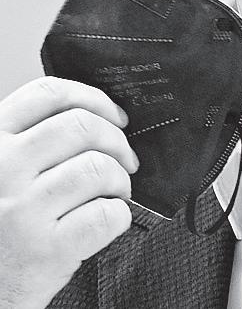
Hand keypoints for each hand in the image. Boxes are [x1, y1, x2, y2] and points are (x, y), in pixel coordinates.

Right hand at [0, 77, 138, 308]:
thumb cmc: (2, 226)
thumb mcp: (2, 169)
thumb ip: (32, 139)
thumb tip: (97, 115)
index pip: (47, 94)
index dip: (94, 98)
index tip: (115, 115)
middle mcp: (2, 170)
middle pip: (83, 126)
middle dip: (118, 141)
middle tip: (126, 159)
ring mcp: (22, 210)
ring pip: (99, 168)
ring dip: (121, 179)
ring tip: (116, 192)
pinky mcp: (44, 250)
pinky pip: (106, 214)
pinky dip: (120, 216)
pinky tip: (108, 221)